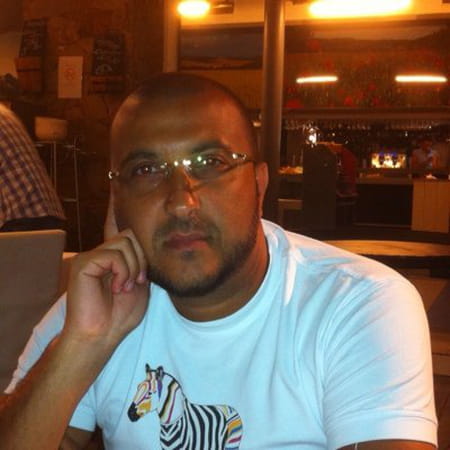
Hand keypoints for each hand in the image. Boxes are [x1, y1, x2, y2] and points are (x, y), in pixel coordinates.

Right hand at [63, 194, 148, 347]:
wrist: (103, 334)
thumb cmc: (121, 314)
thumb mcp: (139, 282)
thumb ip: (142, 261)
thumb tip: (150, 241)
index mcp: (114, 256)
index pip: (119, 225)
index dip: (118, 205)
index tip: (118, 183)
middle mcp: (102, 251)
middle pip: (132, 235)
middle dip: (142, 258)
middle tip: (136, 282)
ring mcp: (91, 255)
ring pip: (126, 243)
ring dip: (134, 268)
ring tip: (125, 287)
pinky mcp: (84, 262)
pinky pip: (114, 255)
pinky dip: (123, 272)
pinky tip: (116, 288)